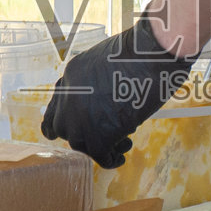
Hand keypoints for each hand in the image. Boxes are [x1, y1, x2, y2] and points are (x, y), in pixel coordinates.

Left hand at [40, 18, 195, 168]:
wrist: (153, 56)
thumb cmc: (142, 51)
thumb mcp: (109, 60)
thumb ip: (99, 81)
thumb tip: (106, 100)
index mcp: (71, 76)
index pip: (57, 105)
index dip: (67, 118)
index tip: (79, 125)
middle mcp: (69, 98)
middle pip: (62, 128)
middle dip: (81, 134)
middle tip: (102, 135)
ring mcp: (80, 119)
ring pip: (79, 144)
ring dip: (99, 147)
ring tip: (122, 143)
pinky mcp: (98, 136)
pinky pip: (100, 156)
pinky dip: (111, 159)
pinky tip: (121, 157)